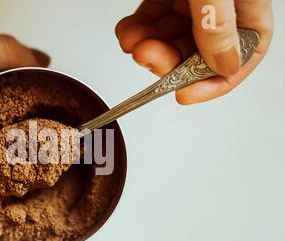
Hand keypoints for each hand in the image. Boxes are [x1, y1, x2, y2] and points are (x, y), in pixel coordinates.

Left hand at [115, 0, 272, 103]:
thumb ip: (218, 25)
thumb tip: (223, 65)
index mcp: (248, 10)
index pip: (242, 58)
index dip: (213, 83)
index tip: (184, 95)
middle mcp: (222, 10)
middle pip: (197, 54)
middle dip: (166, 62)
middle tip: (147, 56)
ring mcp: (194, 4)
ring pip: (170, 40)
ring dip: (147, 48)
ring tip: (132, 42)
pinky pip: (153, 21)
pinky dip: (137, 31)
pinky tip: (128, 32)